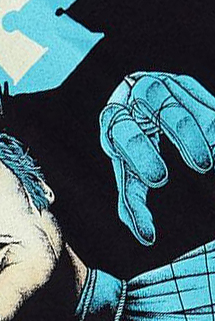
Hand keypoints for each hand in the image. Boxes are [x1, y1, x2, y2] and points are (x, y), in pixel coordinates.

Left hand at [99, 71, 214, 244]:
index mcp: (115, 120)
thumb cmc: (134, 147)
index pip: (123, 133)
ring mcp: (163, 85)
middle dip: (180, 134)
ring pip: (182, 100)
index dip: (140, 154)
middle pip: (153, 104)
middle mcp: (135, 96)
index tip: (160, 180)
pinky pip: (203, 102)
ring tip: (211, 156)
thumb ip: (133, 200)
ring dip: (203, 128)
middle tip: (202, 166)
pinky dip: (212, 121)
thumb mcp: (130, 171)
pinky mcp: (185, 84)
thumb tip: (145, 236)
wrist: (140, 102)